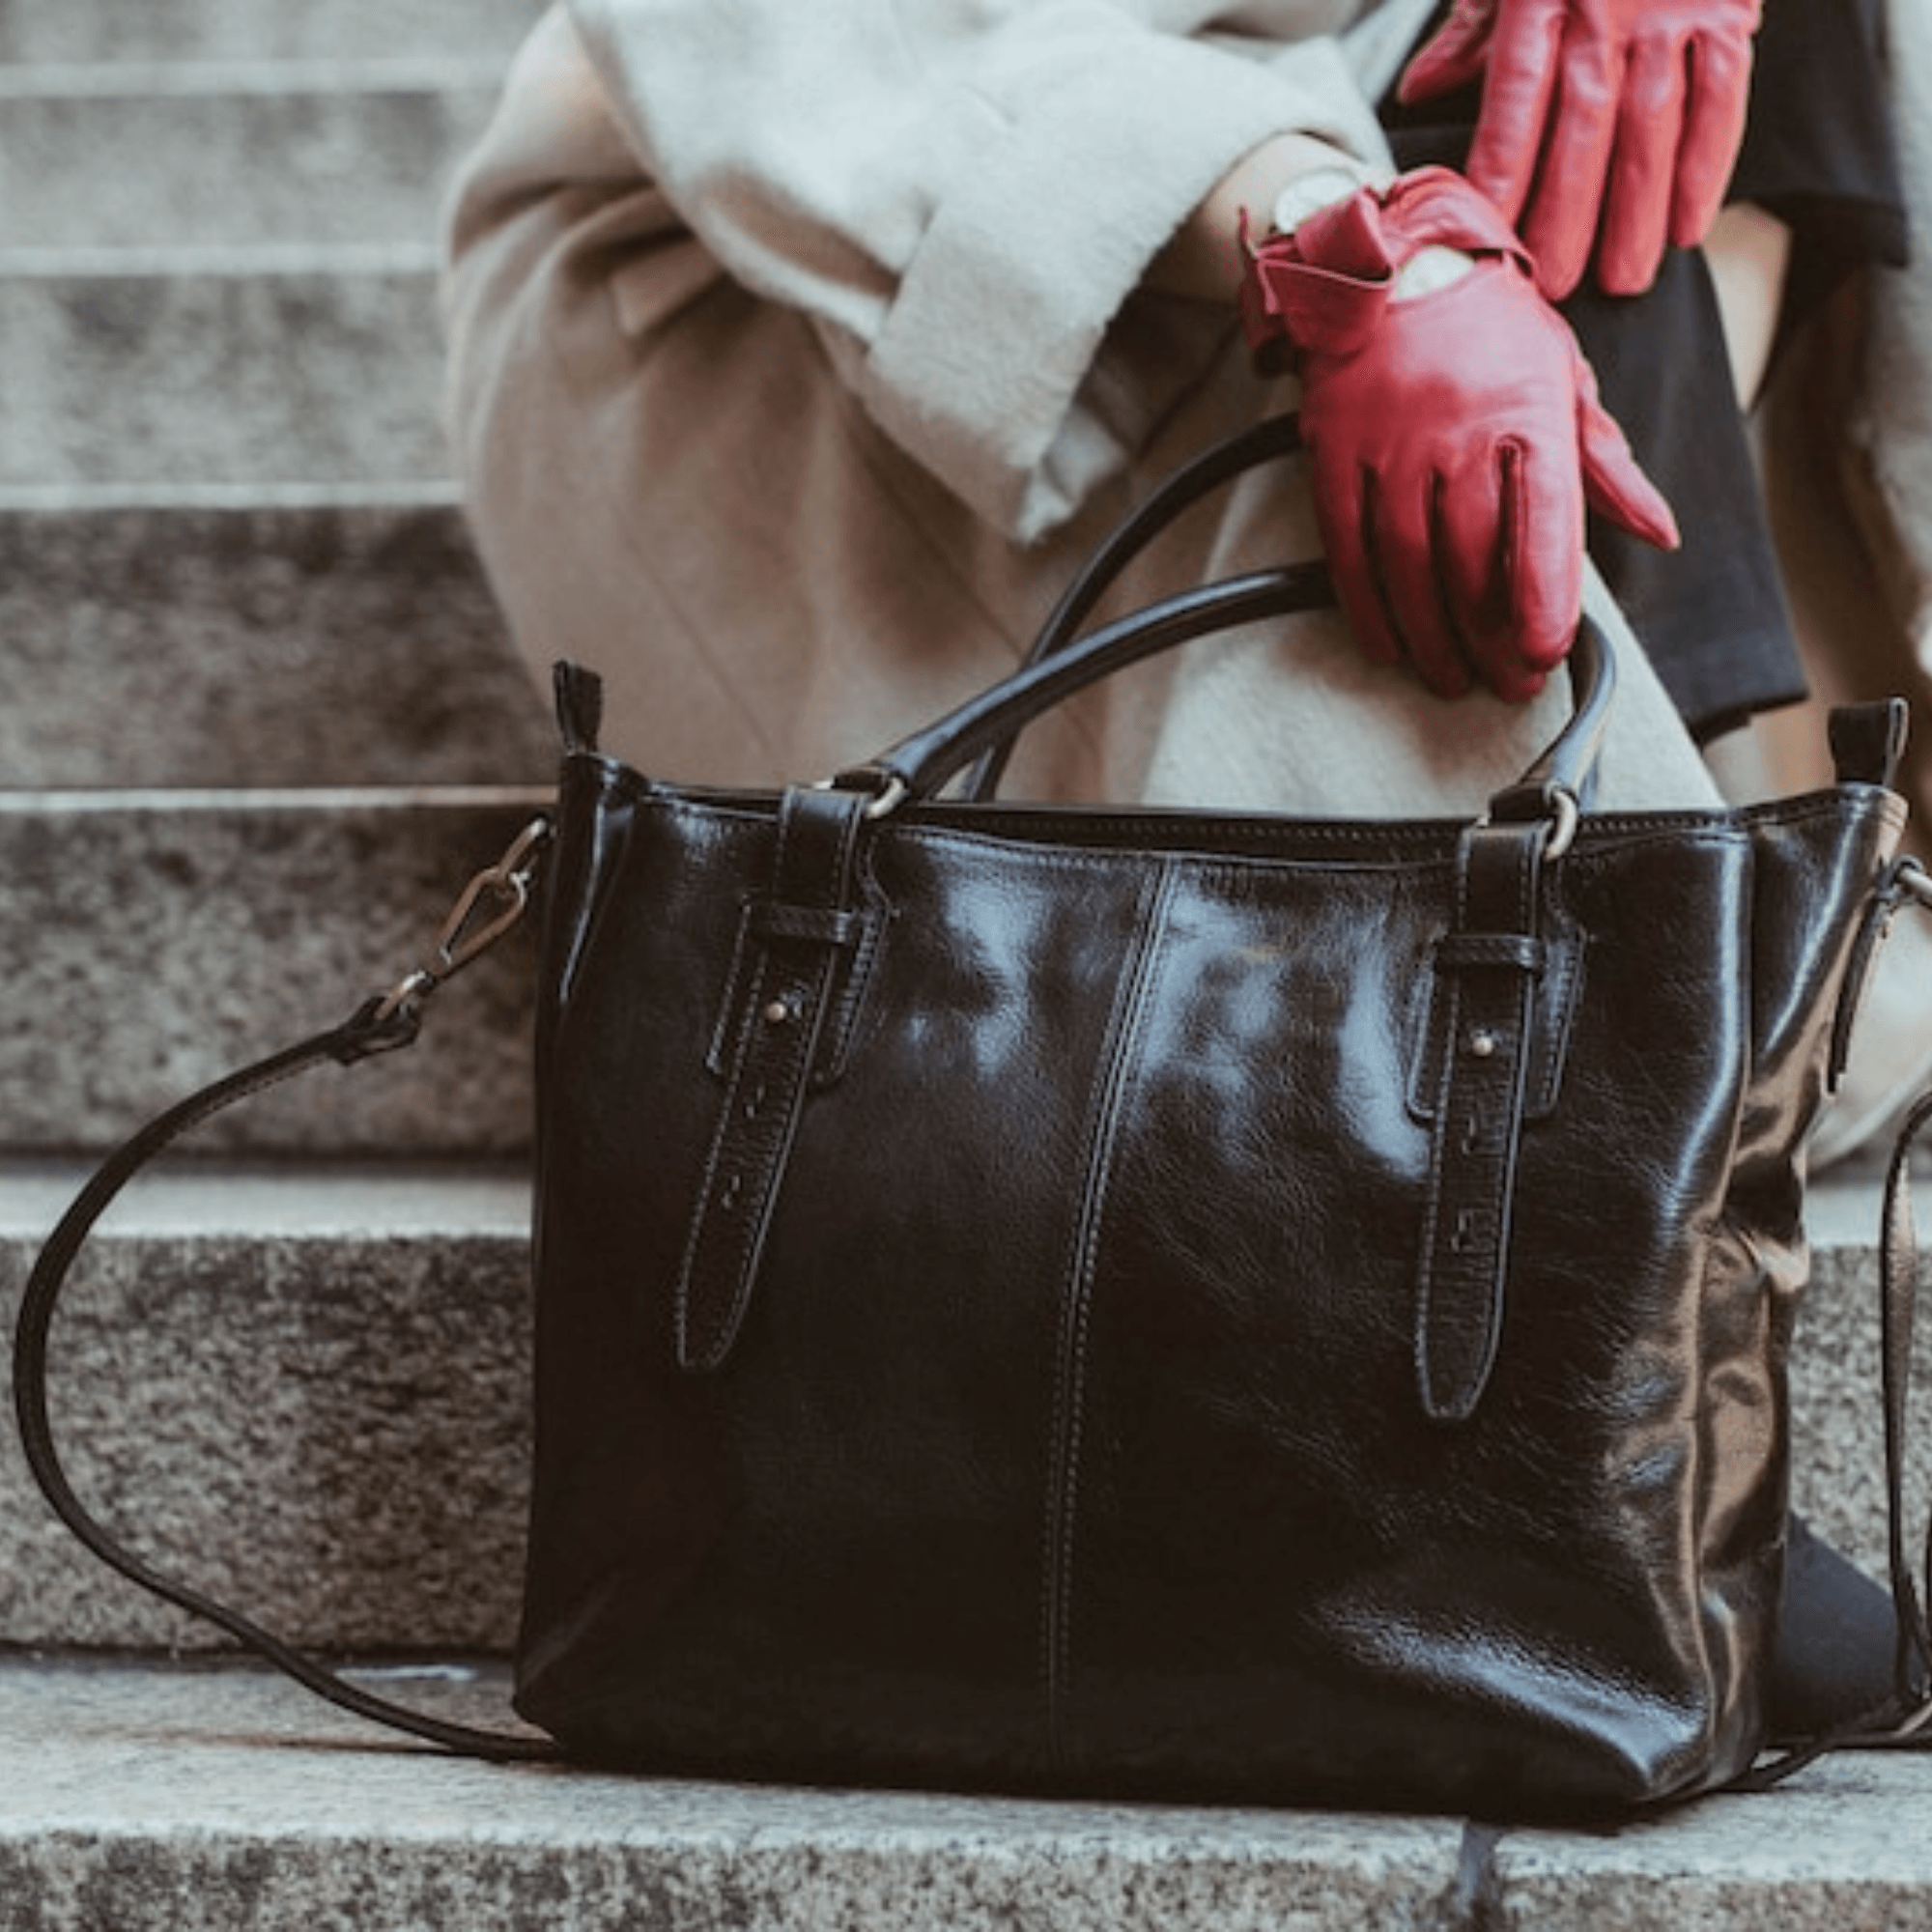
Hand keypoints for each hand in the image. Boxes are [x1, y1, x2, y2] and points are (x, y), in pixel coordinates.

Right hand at [1241, 168, 1677, 699]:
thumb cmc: (1489, 326)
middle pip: (1473, 560)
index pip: (1542, 523)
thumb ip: (1605, 464)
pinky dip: (1366, 606)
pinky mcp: (1334, 453)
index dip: (1543, 598)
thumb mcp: (1563, 378)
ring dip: (1431, 635)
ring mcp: (1388, 445)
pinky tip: (1389, 645)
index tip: (1545, 651)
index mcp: (1526, 413)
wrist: (1391, 259)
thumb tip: (1658, 530)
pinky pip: (1347, 547)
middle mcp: (1456, 431)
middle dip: (1492, 636)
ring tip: (1449, 676)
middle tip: (1506, 682)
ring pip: (1408, 565)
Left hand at [1397, 0, 1760, 298]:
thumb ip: (1471, 29)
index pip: (1516, 98)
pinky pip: (1720, 97)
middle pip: (1583, 126)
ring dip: (1636, 210)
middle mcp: (1606, 7)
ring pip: (1652, 124)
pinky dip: (1707, 165)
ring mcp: (1670, 11)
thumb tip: (1417, 91)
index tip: (1486, 230)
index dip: (1502, 168)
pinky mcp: (1726, 9)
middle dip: (1568, 211)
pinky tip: (1687, 227)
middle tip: (1556, 286)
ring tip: (1621, 280)